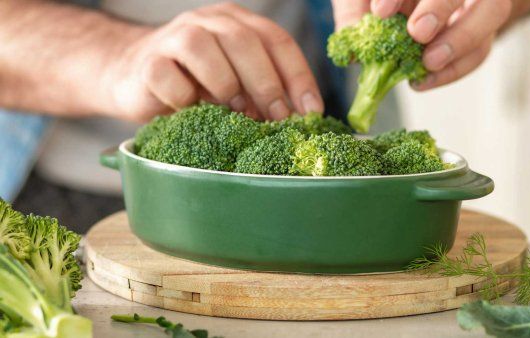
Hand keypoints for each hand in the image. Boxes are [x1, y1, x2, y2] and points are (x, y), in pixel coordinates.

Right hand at [104, 2, 322, 121]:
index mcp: (236, 22)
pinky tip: (192, 112)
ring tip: (235, 114)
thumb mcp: (234, 80)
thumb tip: (299, 119)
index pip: (276, 39)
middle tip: (279, 119)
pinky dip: (186, 101)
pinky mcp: (148, 62)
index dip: (299, 75)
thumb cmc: (194, 82)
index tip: (312, 111)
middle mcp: (208, 21)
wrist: (132, 74)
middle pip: (244, 41)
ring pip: (205, 51)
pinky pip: (171, 80)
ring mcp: (174, 37)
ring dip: (226, 87)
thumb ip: (261, 88)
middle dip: (267, 84)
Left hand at [331, 0, 512, 90]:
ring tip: (427, 64)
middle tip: (418, 33)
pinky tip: (421, 81)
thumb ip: (353, 12)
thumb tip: (353, 53)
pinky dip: (453, 69)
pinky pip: (480, 50)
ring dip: (460, 41)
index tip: (381, 11)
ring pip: (491, 12)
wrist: (393, 3)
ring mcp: (474, 4)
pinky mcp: (480, 31)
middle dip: (443, 8)